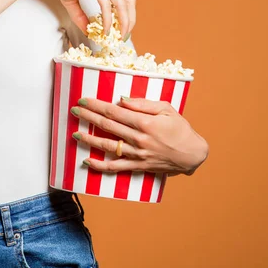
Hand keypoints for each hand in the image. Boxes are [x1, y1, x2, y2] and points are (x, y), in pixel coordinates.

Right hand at [40, 0, 135, 36]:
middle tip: (124, 36)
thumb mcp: (71, 0)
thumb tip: (87, 31)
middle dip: (130, 20)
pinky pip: (106, 4)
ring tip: (118, 36)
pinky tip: (105, 29)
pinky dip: (108, 18)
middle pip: (129, 1)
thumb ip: (80, 15)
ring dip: (123, 22)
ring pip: (122, 3)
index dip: (127, 15)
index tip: (122, 29)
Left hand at [71, 96, 208, 175]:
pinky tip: (87, 160)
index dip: (97, 105)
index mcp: (145, 123)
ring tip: (75, 133)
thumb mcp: (166, 109)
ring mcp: (137, 154)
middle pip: (107, 126)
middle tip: (74, 110)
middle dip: (88, 117)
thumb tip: (122, 100)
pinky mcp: (138, 166)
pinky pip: (115, 167)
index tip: (84, 100)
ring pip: (107, 147)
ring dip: (89, 139)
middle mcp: (138, 139)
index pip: (114, 112)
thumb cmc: (181, 129)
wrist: (193, 155)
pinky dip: (100, 165)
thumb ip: (142, 104)